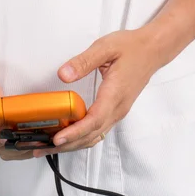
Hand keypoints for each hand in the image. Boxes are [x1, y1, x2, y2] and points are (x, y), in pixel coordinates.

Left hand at [33, 28, 164, 157]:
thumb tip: (63, 75)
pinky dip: (80, 138)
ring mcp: (116, 113)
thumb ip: (83, 61)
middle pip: (91, 135)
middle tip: (41, 148)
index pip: (93, 121)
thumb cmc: (131, 48)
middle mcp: (117, 109)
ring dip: (71, 145)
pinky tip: (65, 137)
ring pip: (93, 137)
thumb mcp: (106, 47)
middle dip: (66, 144)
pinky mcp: (114, 113)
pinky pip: (96, 131)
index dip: (74, 132)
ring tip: (47, 147)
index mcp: (115, 95)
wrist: (153, 51)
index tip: (57, 139)